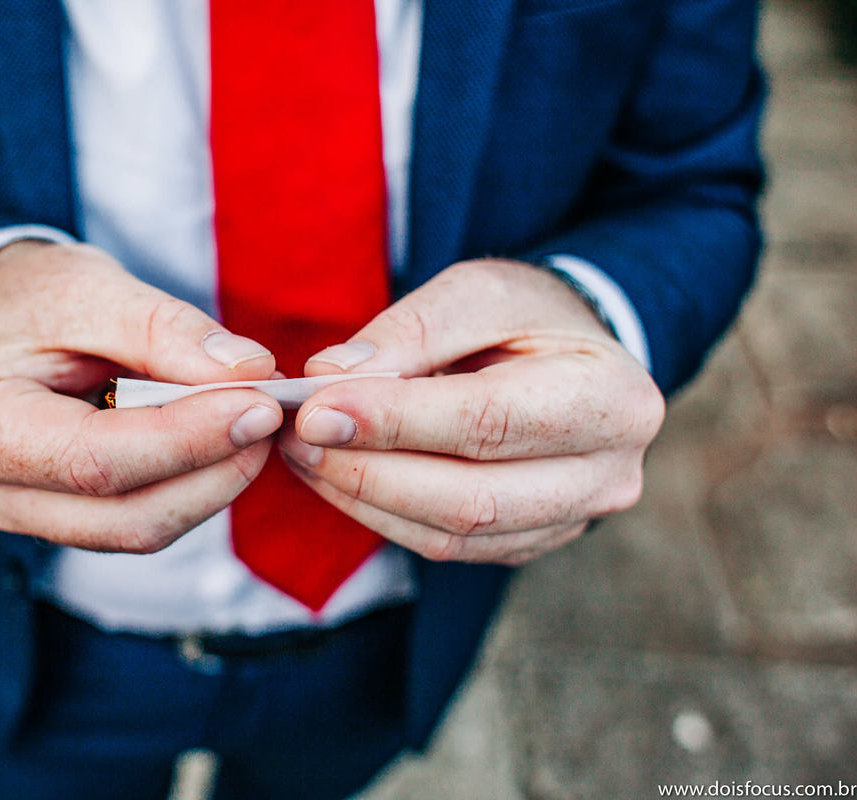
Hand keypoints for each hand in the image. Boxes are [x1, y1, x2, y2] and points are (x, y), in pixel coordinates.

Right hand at [0, 241, 282, 551]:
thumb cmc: (32, 298)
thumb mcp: (91, 288)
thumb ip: (166, 329)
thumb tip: (250, 372)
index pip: (94, 459)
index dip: (187, 439)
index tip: (260, 404)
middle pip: (126, 516)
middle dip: (213, 469)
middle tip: (271, 413)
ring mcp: (26, 517)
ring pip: (143, 529)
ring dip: (213, 481)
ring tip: (253, 419)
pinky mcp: (65, 522)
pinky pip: (143, 519)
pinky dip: (194, 483)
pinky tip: (223, 438)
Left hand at [279, 258, 664, 564]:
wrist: (574, 359)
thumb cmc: (527, 317)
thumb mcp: (479, 292)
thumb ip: (412, 330)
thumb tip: (331, 377)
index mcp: (609, 399)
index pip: (486, 422)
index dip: (393, 422)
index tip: (315, 411)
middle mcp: (606, 474)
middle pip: (471, 499)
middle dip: (369, 472)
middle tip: (298, 438)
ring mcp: (572, 520)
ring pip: (452, 534)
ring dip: (363, 498)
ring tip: (303, 454)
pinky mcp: (530, 542)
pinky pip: (445, 546)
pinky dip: (381, 514)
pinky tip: (337, 479)